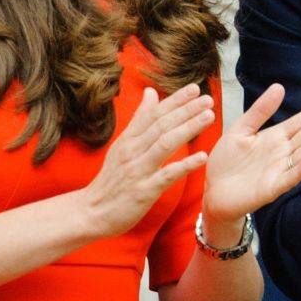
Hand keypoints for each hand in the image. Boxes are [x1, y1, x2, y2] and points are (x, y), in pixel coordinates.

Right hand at [80, 84, 213, 238]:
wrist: (91, 212)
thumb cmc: (111, 180)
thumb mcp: (122, 145)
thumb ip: (139, 119)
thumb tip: (151, 92)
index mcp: (129, 139)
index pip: (153, 114)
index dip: (174, 100)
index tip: (194, 88)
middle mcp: (132, 151)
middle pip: (162, 125)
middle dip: (186, 110)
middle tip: (207, 99)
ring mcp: (138, 170)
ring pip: (165, 144)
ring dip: (188, 129)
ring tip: (208, 117)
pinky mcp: (143, 191)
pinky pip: (167, 175)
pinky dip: (184, 165)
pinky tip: (202, 157)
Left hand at [201, 85, 300, 238]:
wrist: (212, 192)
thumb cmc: (226, 162)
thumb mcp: (241, 129)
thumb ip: (260, 110)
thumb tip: (280, 86)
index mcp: (276, 137)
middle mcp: (283, 153)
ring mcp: (280, 170)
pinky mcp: (272, 188)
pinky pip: (289, 178)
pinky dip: (300, 169)